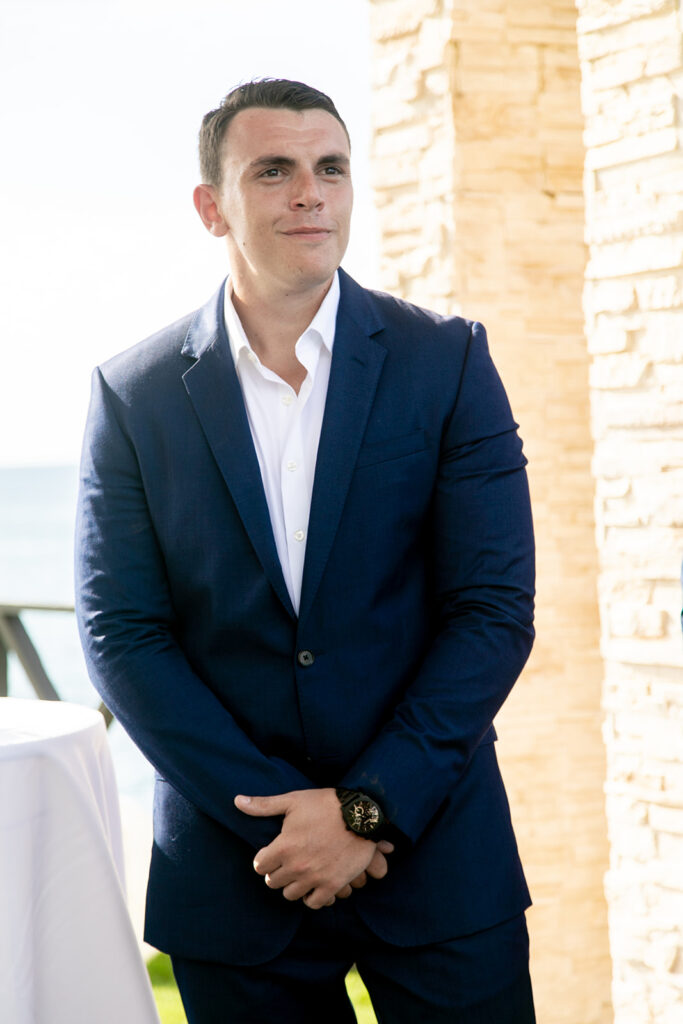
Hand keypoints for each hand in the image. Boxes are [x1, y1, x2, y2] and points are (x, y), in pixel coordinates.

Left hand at [234, 788, 392, 908]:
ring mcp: (315, 878)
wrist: (361, 814)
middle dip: (278, 872)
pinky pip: (314, 903)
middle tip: (287, 862)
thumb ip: (263, 805)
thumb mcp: (293, 800)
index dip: (265, 859)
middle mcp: (297, 866)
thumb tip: (237, 801)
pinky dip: (312, 896)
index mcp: (284, 846)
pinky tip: (314, 884)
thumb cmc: (325, 804)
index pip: (260, 866)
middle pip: (274, 882)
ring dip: (293, 885)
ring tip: (300, 873)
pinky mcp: (332, 885)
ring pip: (291, 894)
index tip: (272, 854)